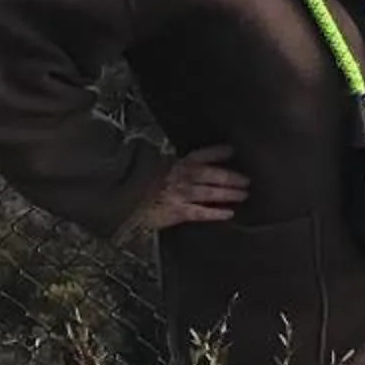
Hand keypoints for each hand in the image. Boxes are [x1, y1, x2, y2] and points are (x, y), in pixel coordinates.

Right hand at [134, 144, 250, 231]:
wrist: (116, 196)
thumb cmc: (131, 182)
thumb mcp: (146, 167)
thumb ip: (161, 164)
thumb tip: (167, 160)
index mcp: (173, 164)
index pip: (199, 155)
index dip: (216, 152)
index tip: (230, 150)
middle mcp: (179, 177)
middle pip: (210, 174)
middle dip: (229, 176)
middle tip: (247, 179)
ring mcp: (179, 194)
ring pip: (209, 192)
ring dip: (228, 193)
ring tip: (244, 194)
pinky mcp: (175, 211)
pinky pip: (199, 212)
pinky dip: (214, 213)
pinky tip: (228, 214)